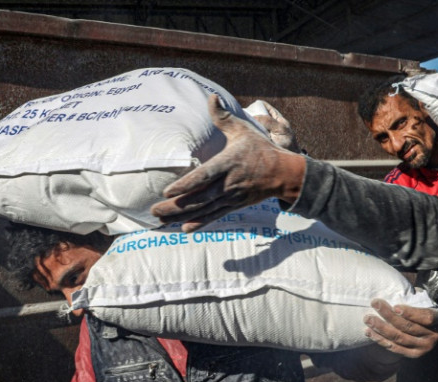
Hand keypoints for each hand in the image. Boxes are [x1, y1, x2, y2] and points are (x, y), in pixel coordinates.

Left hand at [151, 95, 305, 232]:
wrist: (284, 174)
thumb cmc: (261, 149)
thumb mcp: (243, 130)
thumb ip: (223, 117)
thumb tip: (212, 97)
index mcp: (228, 163)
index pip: (204, 176)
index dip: (186, 185)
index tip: (167, 191)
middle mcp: (228, 183)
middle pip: (198, 198)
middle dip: (175, 206)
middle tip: (153, 211)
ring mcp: (231, 197)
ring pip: (203, 210)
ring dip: (181, 217)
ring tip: (160, 220)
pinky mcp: (234, 206)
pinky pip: (214, 216)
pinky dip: (199, 223)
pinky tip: (184, 229)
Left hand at [364, 299, 437, 357]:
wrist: (428, 329)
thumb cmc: (421, 310)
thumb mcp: (423, 302)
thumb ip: (413, 297)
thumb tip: (396, 290)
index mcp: (437, 319)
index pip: (426, 317)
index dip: (410, 313)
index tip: (395, 307)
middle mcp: (432, 336)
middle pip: (408, 327)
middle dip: (389, 315)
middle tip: (375, 304)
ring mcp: (422, 347)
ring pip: (399, 338)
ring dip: (381, 328)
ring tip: (368, 318)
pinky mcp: (412, 354)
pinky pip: (394, 348)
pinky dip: (380, 339)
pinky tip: (369, 331)